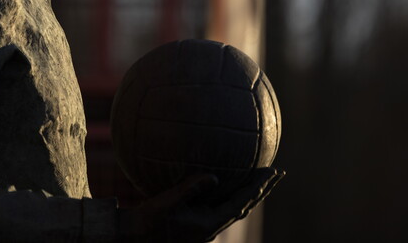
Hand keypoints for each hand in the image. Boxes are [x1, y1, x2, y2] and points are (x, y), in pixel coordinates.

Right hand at [117, 168, 283, 242]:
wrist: (131, 239)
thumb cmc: (146, 224)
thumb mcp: (166, 204)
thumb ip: (189, 189)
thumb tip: (213, 176)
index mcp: (209, 224)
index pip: (241, 204)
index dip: (259, 188)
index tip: (273, 172)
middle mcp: (210, 226)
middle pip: (243, 206)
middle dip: (260, 190)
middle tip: (276, 173)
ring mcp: (203, 226)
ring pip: (232, 207)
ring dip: (247, 193)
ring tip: (258, 178)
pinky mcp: (194, 223)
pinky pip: (217, 205)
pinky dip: (227, 193)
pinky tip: (220, 181)